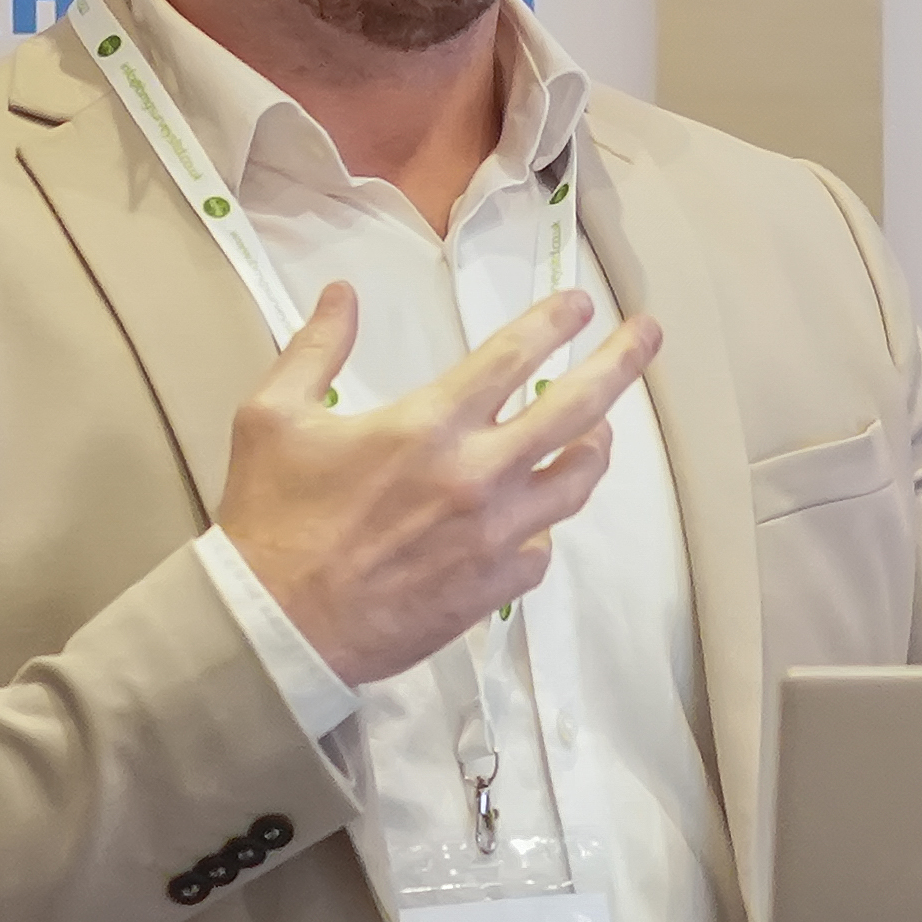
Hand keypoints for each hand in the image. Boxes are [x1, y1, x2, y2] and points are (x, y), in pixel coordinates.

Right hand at [217, 282, 658, 688]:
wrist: (275, 629)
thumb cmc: (271, 519)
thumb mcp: (273, 416)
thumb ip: (316, 348)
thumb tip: (342, 292)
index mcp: (430, 425)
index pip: (515, 356)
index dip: (555, 321)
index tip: (582, 302)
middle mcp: (478, 475)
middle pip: (577, 410)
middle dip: (621, 362)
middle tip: (650, 334)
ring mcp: (494, 537)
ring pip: (575, 484)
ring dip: (595, 449)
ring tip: (601, 431)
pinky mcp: (493, 591)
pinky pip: (542, 552)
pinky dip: (543, 530)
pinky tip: (535, 521)